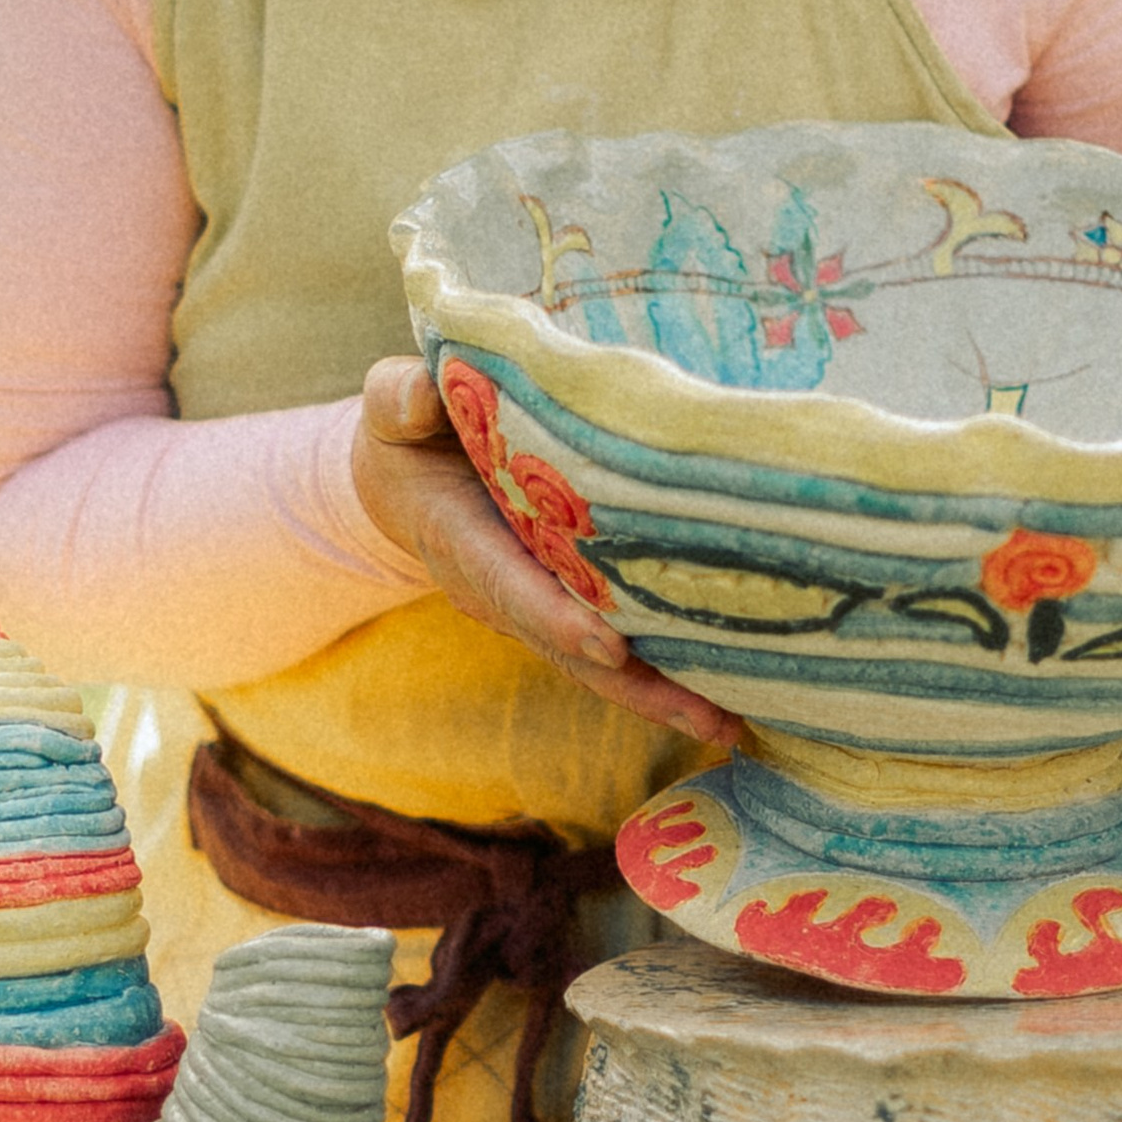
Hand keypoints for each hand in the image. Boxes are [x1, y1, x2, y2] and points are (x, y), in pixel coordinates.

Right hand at [351, 357, 740, 747]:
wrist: (407, 482)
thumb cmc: (408, 435)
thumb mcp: (392, 412)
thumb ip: (400, 401)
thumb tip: (422, 394)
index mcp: (459, 540)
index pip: (508, 585)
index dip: (556, 618)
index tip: (610, 645)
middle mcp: (500, 591)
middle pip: (569, 650)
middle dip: (635, 686)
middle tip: (705, 716)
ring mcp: (535, 608)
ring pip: (598, 665)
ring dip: (661, 697)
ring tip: (728, 726)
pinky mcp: (567, 606)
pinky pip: (616, 652)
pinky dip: (665, 677)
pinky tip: (725, 701)